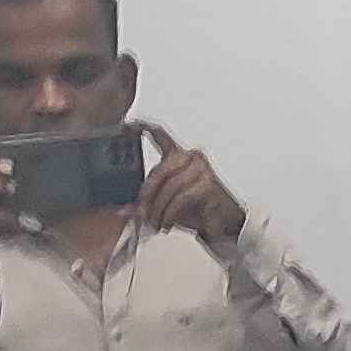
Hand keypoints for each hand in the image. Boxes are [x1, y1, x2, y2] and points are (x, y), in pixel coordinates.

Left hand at [137, 123, 247, 248]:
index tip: (127, 125)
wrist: (224, 225)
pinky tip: (167, 223)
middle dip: (148, 194)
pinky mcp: (209, 184)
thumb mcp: (167, 204)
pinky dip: (171, 213)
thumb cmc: (197, 210)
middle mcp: (191, 158)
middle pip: (160, 169)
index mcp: (179, 156)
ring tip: (156, 223)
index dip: (142, 127)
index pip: (160, 134)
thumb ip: (147, 202)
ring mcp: (202, 169)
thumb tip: (126, 210)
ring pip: (170, 186)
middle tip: (142, 213)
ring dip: (159, 208)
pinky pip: (182, 197)